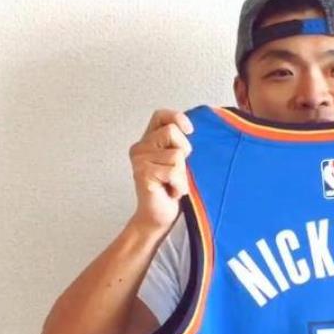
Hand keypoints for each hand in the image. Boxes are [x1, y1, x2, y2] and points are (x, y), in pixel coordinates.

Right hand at [128, 109, 193, 230]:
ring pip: (176, 154)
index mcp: (148, 140)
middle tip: (177, 171)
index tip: (190, 130)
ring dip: (182, 174)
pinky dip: (179, 185)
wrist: (158, 218)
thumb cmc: (171, 190)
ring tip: (173, 184)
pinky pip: (174, 171)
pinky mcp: (143, 173)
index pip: (160, 116)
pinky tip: (171, 192)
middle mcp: (140, 147)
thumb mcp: (179, 162)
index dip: (177, 117)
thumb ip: (179, 144)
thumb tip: (194, 128)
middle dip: (184, 151)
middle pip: (172, 132)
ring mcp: (140, 160)